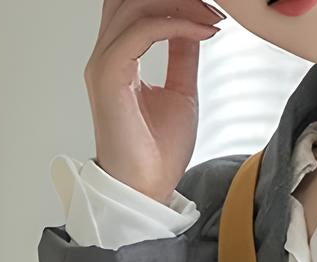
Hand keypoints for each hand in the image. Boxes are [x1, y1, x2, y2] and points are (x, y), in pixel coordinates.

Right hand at [84, 0, 226, 204]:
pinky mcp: (109, 75)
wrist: (147, 188)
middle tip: (213, 7)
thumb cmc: (159, 152)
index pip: (134, 7)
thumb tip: (194, 27)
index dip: (172, 1)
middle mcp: (105, 55)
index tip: (211, 11)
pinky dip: (176, 25)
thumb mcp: (181, 93)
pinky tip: (204, 32)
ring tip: (212, 17)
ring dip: (179, 5)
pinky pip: (142, 31)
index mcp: (118, 57)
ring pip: (134, 7)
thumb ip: (182, 57)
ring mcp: (103, 63)